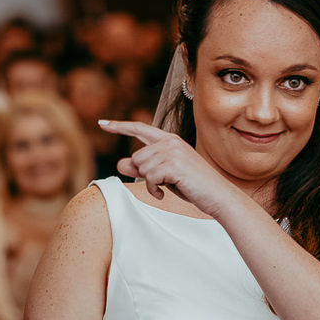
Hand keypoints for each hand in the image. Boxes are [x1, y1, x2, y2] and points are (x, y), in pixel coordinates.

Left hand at [99, 119, 231, 216]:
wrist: (217, 195)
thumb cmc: (192, 185)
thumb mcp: (164, 176)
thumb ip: (142, 168)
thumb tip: (120, 163)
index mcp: (169, 140)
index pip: (139, 129)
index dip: (119, 126)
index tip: (101, 123)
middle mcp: (170, 141)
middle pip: (137, 157)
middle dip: (144, 174)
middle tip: (163, 182)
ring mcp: (173, 151)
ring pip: (141, 168)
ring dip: (151, 183)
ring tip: (168, 186)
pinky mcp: (174, 164)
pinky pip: (149, 178)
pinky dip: (154, 189)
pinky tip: (166, 193)